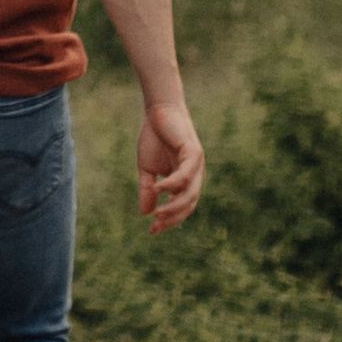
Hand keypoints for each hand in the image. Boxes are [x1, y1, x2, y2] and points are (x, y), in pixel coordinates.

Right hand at [136, 99, 203, 232]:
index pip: (181, 206)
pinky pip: (185, 175)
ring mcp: (196, 165)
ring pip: (190, 194)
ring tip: (158, 215)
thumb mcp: (146, 168)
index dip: (169, 220)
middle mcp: (194, 175)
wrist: (158, 110)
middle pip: (188, 204)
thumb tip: (145, 213)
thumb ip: (147, 190)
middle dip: (173, 219)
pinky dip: (172, 184)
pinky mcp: (194, 153)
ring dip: (174, 207)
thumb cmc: (154, 137)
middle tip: (156, 227)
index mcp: (185, 180)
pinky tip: (158, 189)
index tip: (152, 231)